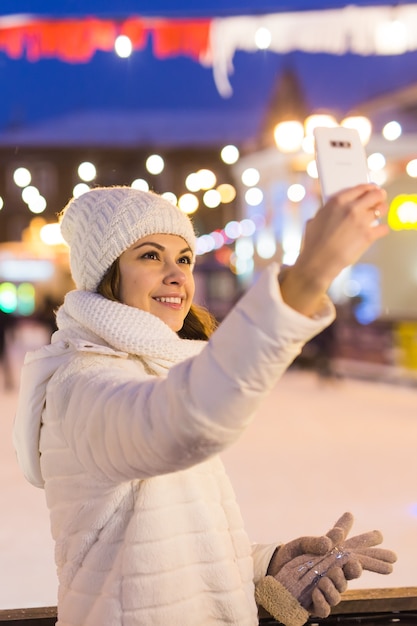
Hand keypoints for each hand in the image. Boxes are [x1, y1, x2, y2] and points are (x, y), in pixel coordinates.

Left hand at [265, 513, 352, 617]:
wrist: (271, 567)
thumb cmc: (292, 554)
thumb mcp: (303, 543)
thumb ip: (319, 540)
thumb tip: (337, 534)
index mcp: (332, 563)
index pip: (351, 566)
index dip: (356, 566)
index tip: (354, 563)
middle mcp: (330, 580)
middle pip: (346, 582)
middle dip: (344, 578)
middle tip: (335, 570)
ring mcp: (322, 594)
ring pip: (336, 596)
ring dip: (332, 589)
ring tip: (323, 581)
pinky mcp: (312, 605)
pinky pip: (324, 610)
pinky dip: (322, 602)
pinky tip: (316, 593)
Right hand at [280, 184, 389, 316]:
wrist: (319, 262)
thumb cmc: (314, 243)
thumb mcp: (315, 220)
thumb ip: (326, 211)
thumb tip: (332, 211)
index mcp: (337, 201)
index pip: (360, 188)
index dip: (368, 187)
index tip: (372, 188)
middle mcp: (351, 208)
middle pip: (375, 194)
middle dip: (379, 195)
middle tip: (380, 198)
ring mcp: (361, 221)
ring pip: (382, 209)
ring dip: (382, 210)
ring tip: (380, 213)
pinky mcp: (368, 235)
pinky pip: (383, 228)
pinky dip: (381, 230)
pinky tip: (377, 231)